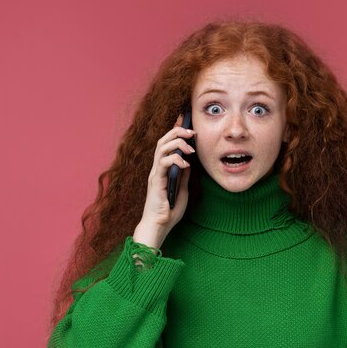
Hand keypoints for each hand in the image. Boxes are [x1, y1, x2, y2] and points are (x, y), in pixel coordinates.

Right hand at [133, 114, 195, 247]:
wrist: (159, 226)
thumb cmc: (169, 211)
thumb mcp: (182, 190)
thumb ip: (183, 175)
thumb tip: (189, 162)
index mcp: (162, 169)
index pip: (167, 144)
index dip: (175, 131)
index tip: (186, 121)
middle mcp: (156, 168)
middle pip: (162, 140)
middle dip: (177, 131)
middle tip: (191, 131)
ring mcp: (155, 174)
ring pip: (161, 147)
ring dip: (177, 143)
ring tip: (190, 147)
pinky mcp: (156, 181)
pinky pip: (163, 163)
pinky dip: (175, 159)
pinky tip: (185, 164)